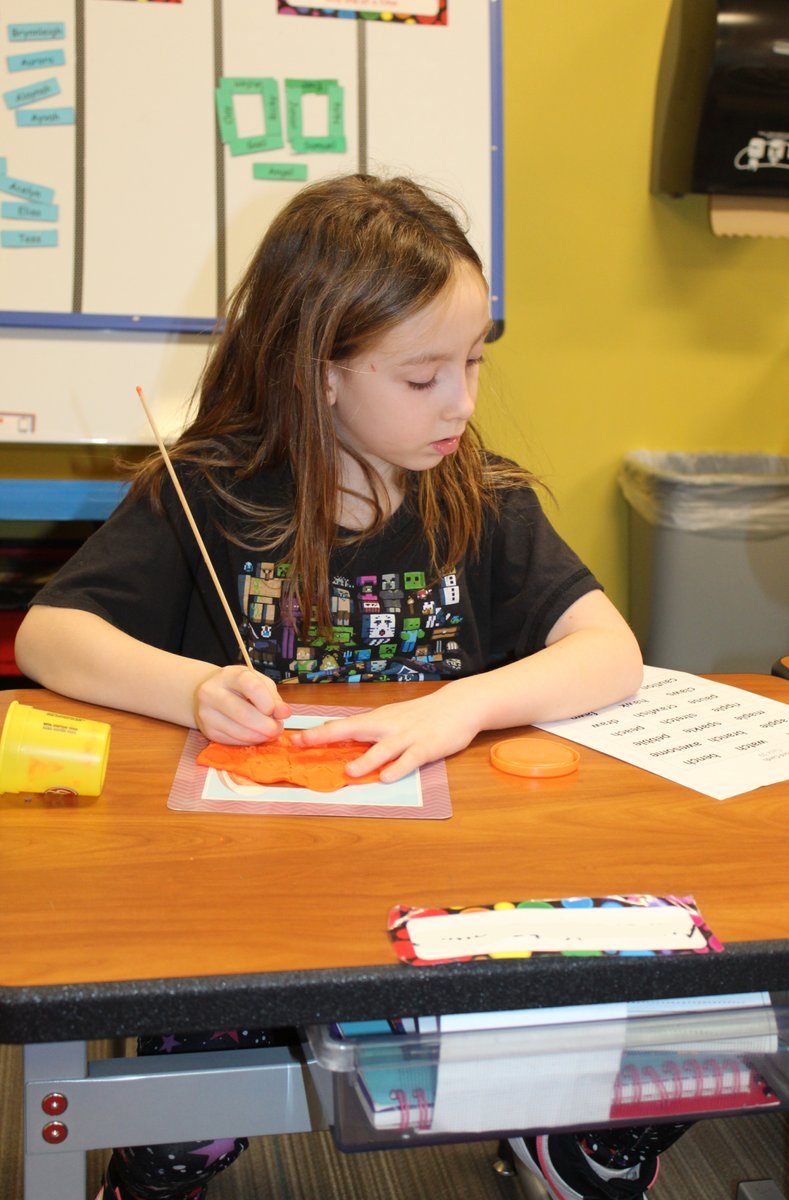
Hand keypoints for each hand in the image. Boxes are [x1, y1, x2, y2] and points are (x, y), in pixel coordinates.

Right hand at [194, 665, 291, 743]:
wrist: (210, 694)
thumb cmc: (239, 687)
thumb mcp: (258, 683)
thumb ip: (273, 697)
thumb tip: (284, 713)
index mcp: (229, 675)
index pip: (252, 687)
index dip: (269, 703)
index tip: (277, 712)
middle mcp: (212, 692)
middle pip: (244, 714)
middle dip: (267, 726)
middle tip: (278, 728)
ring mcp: (207, 713)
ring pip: (239, 731)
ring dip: (260, 736)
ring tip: (269, 733)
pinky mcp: (208, 730)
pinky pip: (233, 741)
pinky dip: (249, 741)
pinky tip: (255, 735)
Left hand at [291, 686, 480, 782]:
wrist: (459, 704)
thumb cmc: (423, 714)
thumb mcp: (393, 718)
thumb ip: (372, 731)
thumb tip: (344, 740)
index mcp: (378, 720)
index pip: (343, 725)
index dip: (319, 733)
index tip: (295, 739)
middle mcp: (388, 726)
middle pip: (353, 730)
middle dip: (327, 737)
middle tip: (304, 744)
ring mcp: (407, 737)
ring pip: (383, 749)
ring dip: (365, 760)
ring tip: (349, 771)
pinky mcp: (426, 747)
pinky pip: (410, 759)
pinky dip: (398, 768)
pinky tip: (387, 776)